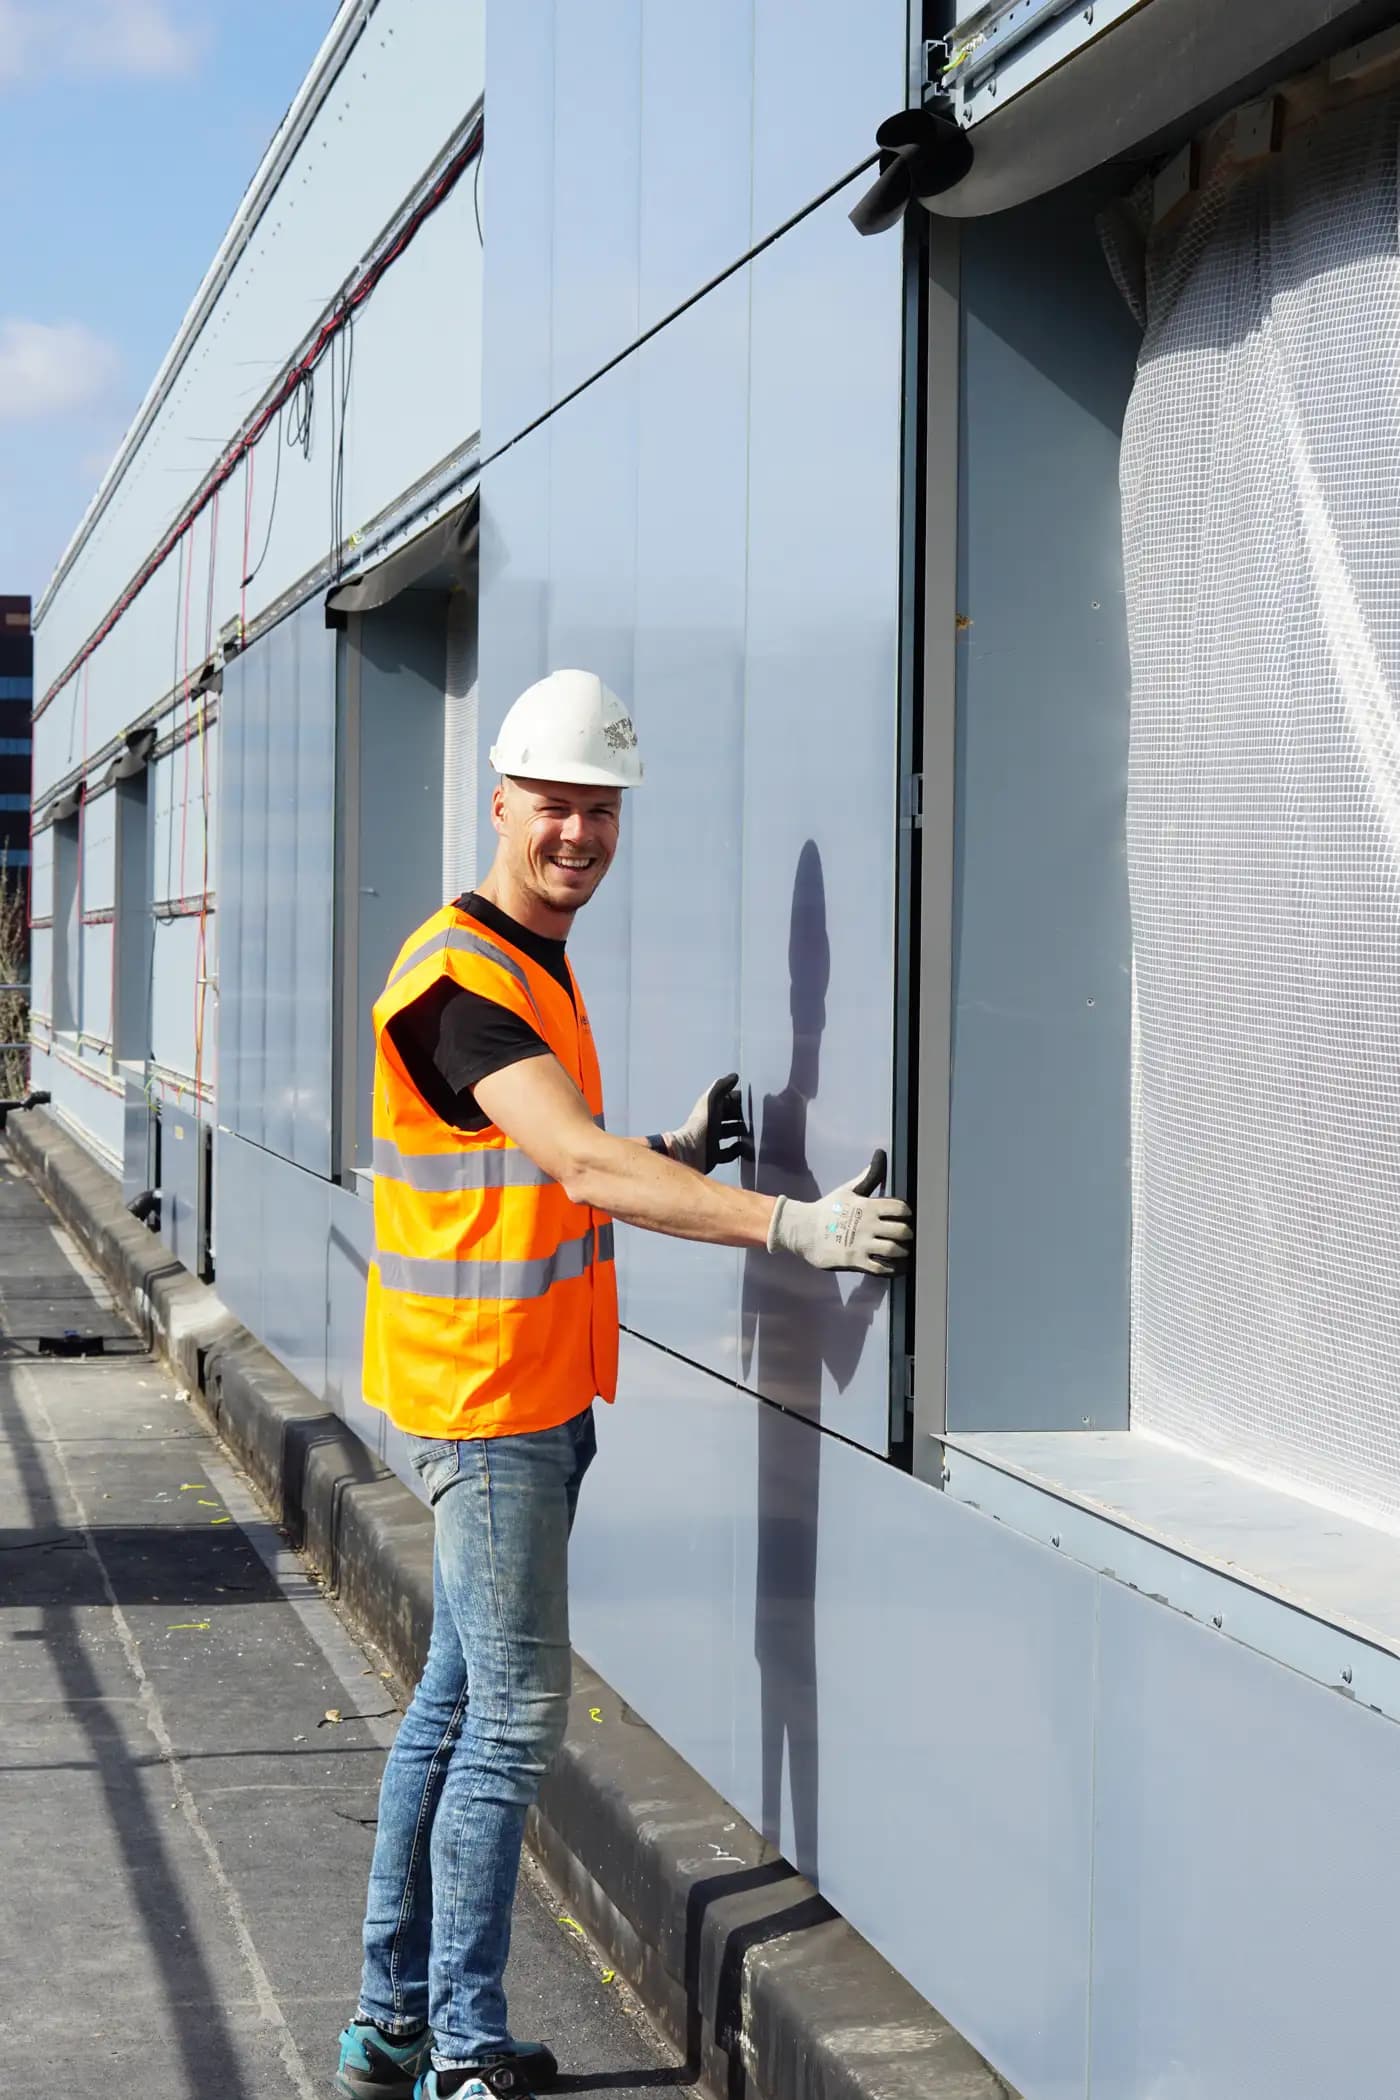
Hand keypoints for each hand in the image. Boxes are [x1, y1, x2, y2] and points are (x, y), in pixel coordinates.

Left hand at [663, 1072, 747, 1174]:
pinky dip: (737, 1150)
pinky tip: (745, 1148)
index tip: (753, 1101)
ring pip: (730, 1132)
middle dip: (742, 1115)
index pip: (727, 1100)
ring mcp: (712, 1139)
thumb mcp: (712, 1101)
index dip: (739, 1099)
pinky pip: (728, 1152)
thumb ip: (722, 1087)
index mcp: (709, 1108)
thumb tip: (734, 1076)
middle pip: (729, 1116)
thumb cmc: (701, 1125)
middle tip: (757, 1117)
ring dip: (741, 1131)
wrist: (690, 1151)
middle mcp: (710, 1123)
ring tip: (754, 1131)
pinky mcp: (714, 1156)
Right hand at [766, 1151, 912, 1273]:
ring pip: (894, 1250)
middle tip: (906, 1236)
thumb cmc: (827, 1210)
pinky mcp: (855, 1261)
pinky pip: (880, 1268)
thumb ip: (868, 1176)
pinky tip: (892, 1266)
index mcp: (868, 1205)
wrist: (803, 1230)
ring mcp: (862, 1244)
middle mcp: (868, 1224)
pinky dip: (891, 1268)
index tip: (905, 1217)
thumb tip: (880, 1154)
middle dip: (907, 1234)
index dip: (907, 1213)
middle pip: (902, 1231)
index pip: (900, 1208)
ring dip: (902, 1252)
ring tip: (901, 1252)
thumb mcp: (848, 1190)